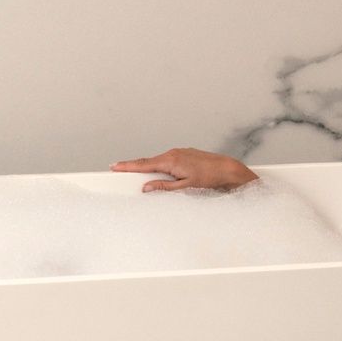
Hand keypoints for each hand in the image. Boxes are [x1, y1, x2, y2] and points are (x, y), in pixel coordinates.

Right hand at [112, 148, 257, 192]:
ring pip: (157, 161)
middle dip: (133, 166)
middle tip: (118, 169)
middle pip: (147, 161)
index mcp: (171, 161)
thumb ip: (164, 187)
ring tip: (137, 174)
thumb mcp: (185, 187)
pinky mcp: (183, 154)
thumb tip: (147, 188)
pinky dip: (159, 166)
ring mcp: (179, 152)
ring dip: (148, 167)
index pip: (144, 164)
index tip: (115, 166)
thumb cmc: (209, 178)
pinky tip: (158, 173)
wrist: (226, 169)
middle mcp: (173, 154)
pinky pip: (166, 160)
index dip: (127, 166)